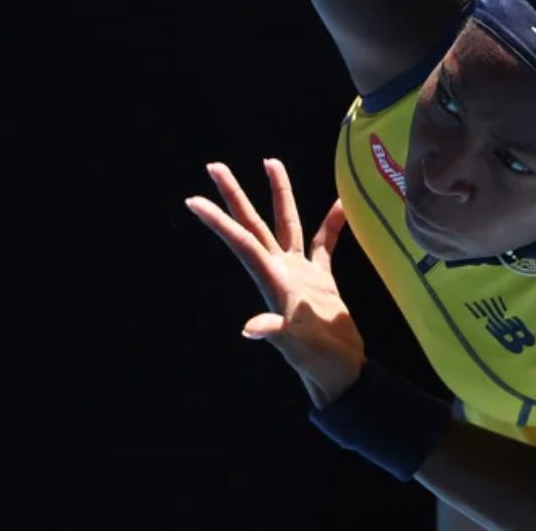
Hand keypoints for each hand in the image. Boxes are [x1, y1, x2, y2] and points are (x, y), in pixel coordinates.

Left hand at [186, 159, 364, 407]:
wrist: (341, 374)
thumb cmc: (316, 361)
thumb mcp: (293, 346)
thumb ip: (274, 332)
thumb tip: (250, 329)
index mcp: (271, 279)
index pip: (241, 241)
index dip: (218, 220)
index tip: (193, 199)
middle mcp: (279, 269)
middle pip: (254, 223)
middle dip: (234, 194)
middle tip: (214, 165)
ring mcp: (299, 273)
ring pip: (286, 223)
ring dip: (279, 194)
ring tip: (270, 161)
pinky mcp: (321, 279)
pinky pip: (324, 243)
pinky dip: (332, 224)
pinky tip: (342, 204)